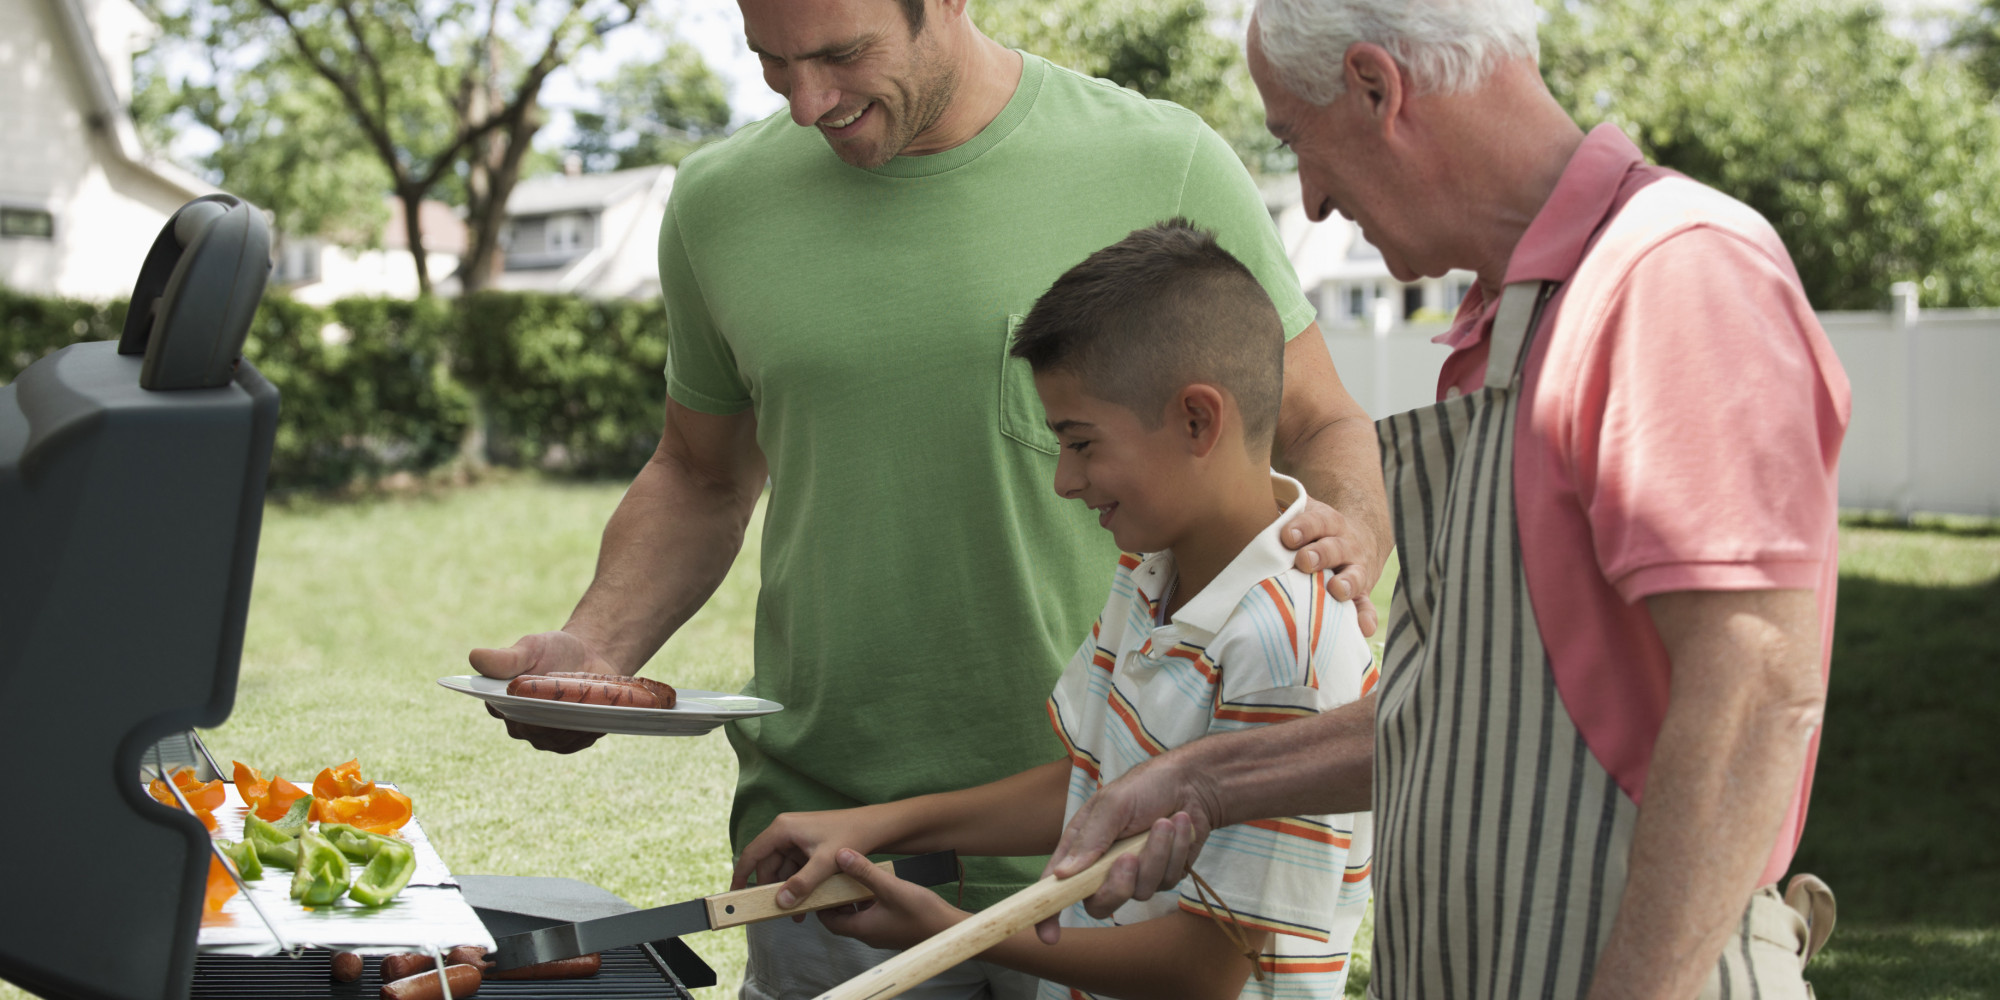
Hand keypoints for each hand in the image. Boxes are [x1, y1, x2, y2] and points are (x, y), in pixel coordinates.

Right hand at [468, 630, 618, 753]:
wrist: (590, 656)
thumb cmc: (553, 651)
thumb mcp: (530, 648)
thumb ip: (505, 657)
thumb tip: (474, 657)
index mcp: (502, 703)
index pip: (500, 710)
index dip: (513, 706)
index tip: (528, 698)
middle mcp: (521, 724)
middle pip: (530, 728)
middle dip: (546, 717)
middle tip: (563, 701)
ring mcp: (545, 737)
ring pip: (554, 739)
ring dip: (569, 725)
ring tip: (584, 707)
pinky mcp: (569, 741)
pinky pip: (576, 742)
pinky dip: (586, 732)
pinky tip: (595, 719)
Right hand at [732, 807, 895, 908]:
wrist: (875, 827)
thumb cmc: (850, 836)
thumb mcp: (824, 863)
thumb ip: (801, 884)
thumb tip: (780, 902)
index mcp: (782, 829)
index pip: (752, 854)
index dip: (741, 876)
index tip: (734, 895)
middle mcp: (785, 830)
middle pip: (768, 865)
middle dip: (773, 890)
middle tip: (777, 913)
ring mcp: (796, 838)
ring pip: (782, 869)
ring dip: (788, 890)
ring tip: (797, 914)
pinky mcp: (807, 845)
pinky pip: (795, 868)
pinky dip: (799, 884)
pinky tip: (807, 901)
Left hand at [815, 848, 964, 950]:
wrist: (949, 930)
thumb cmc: (922, 914)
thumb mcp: (891, 888)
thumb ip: (865, 872)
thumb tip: (841, 855)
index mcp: (863, 928)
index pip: (829, 921)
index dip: (820, 905)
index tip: (818, 885)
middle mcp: (869, 934)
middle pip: (843, 918)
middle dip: (836, 899)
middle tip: (834, 877)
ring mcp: (882, 933)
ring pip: (859, 916)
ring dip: (854, 899)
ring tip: (855, 877)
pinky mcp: (894, 929)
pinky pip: (874, 915)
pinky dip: (870, 902)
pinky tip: (878, 886)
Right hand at [1034, 755, 1219, 943]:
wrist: (1192, 783)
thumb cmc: (1146, 786)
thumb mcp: (1113, 803)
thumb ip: (1090, 839)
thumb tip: (1063, 875)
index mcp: (1081, 847)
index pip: (1057, 886)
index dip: (1048, 913)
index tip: (1049, 936)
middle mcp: (1104, 866)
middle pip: (1100, 904)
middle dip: (1118, 885)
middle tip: (1129, 858)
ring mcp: (1135, 875)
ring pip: (1140, 892)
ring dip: (1155, 855)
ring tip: (1164, 822)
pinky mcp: (1163, 876)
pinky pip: (1167, 881)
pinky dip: (1175, 852)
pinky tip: (1179, 826)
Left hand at [1281, 498, 1381, 636]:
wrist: (1355, 539)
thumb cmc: (1313, 531)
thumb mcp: (1302, 512)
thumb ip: (1279, 510)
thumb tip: (1244, 502)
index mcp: (1328, 523)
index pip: (1317, 521)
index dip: (1303, 527)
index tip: (1287, 536)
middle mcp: (1345, 544)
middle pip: (1334, 548)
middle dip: (1320, 554)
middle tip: (1303, 561)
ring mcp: (1355, 569)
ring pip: (1354, 575)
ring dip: (1345, 583)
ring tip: (1335, 590)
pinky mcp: (1361, 593)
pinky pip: (1366, 606)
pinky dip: (1365, 617)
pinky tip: (1362, 628)